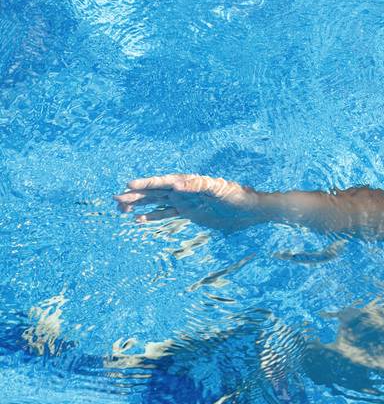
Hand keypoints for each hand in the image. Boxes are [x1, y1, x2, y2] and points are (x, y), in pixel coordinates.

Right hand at [115, 174, 265, 231]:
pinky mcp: (189, 213)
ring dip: (140, 205)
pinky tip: (138, 221)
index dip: (146, 183)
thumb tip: (177, 184)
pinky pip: (166, 214)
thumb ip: (198, 186)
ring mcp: (185, 202)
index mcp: (189, 182)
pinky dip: (152, 217)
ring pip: (156, 203)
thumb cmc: (236, 196)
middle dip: (135, 195)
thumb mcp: (218, 189)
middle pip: (154, 192)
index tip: (128, 185)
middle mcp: (184, 190)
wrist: (248, 210)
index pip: (162, 182)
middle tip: (115, 199)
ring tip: (121, 208)